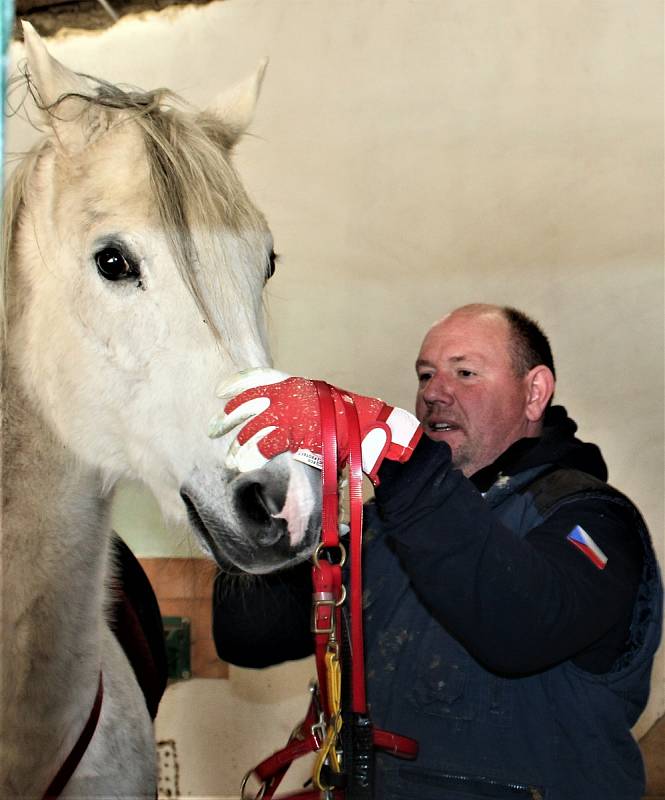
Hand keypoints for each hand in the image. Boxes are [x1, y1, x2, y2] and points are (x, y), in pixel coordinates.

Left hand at [209, 368, 421, 482]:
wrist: (369, 428)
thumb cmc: (347, 420)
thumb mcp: (318, 405)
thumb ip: (296, 407)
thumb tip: (275, 416)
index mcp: (295, 384)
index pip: (259, 377)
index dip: (237, 384)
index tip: (220, 392)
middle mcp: (290, 395)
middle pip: (248, 404)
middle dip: (227, 419)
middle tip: (213, 430)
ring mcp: (292, 414)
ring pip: (253, 428)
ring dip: (239, 445)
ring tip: (231, 459)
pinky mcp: (295, 434)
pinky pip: (265, 445)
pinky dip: (253, 455)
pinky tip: (244, 465)